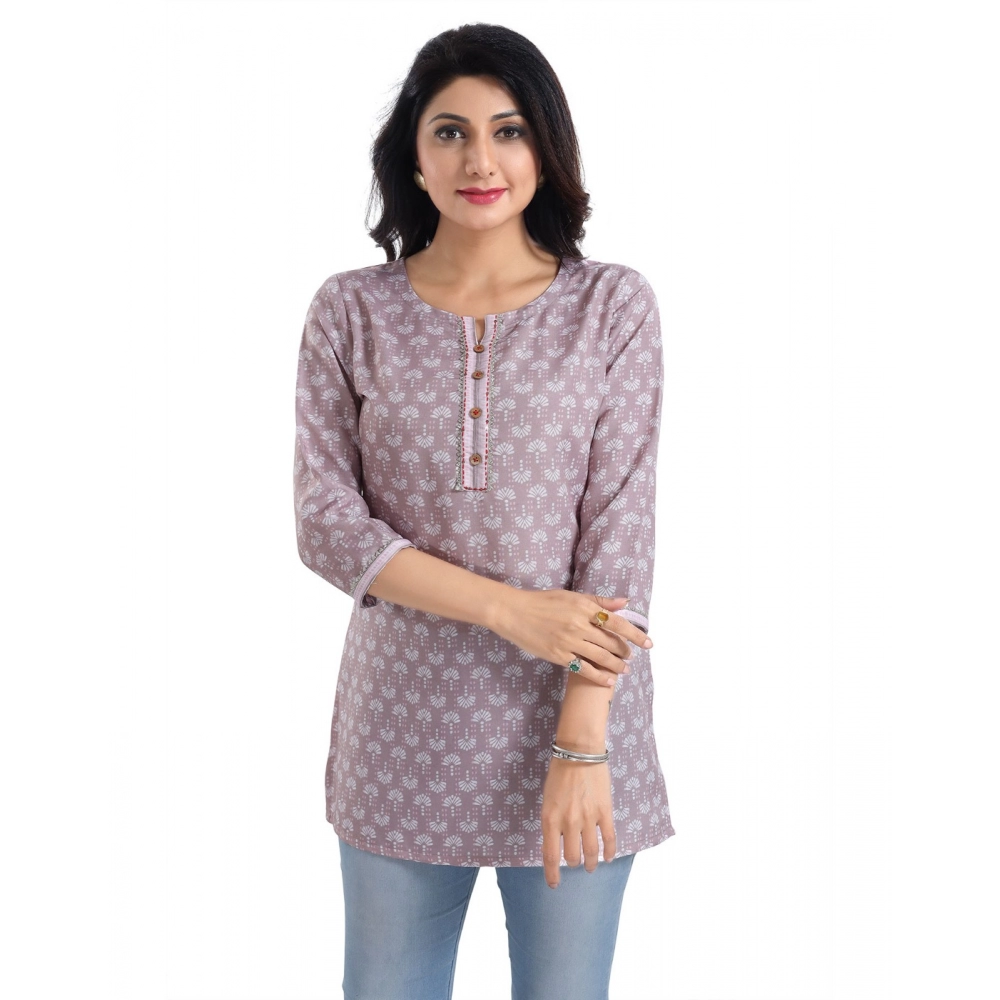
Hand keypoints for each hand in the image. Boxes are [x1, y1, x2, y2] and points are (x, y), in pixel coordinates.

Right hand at [489, 592, 650, 686]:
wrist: (514, 613)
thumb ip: (598, 601)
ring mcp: (569, 642)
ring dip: (616, 665)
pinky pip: (584, 669)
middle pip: (611, 641)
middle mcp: (578, 625)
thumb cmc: (542, 602)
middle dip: (625, 651)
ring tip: (624, 669)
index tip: (648, 642)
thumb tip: (624, 602)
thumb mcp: (571, 596)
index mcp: (583, 608)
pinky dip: (599, 676)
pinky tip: (609, 681)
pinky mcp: (559, 656)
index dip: (635, 634)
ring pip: (601, 657)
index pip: (617, 622)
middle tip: (631, 656)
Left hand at [540, 756, 615, 887]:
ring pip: (590, 852)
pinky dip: (609, 851)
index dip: (552, 874)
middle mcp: (568, 823)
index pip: (550, 856)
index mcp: (550, 819)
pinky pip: (608, 838)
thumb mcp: (547, 800)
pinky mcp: (604, 812)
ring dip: (590, 863)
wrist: (579, 753)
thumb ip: (551, 821)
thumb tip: (556, 842)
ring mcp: (588, 818)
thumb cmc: (559, 773)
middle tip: (574, 863)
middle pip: (571, 857)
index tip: (553, 884)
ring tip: (590, 867)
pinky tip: (608, 857)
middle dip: (572, 864)